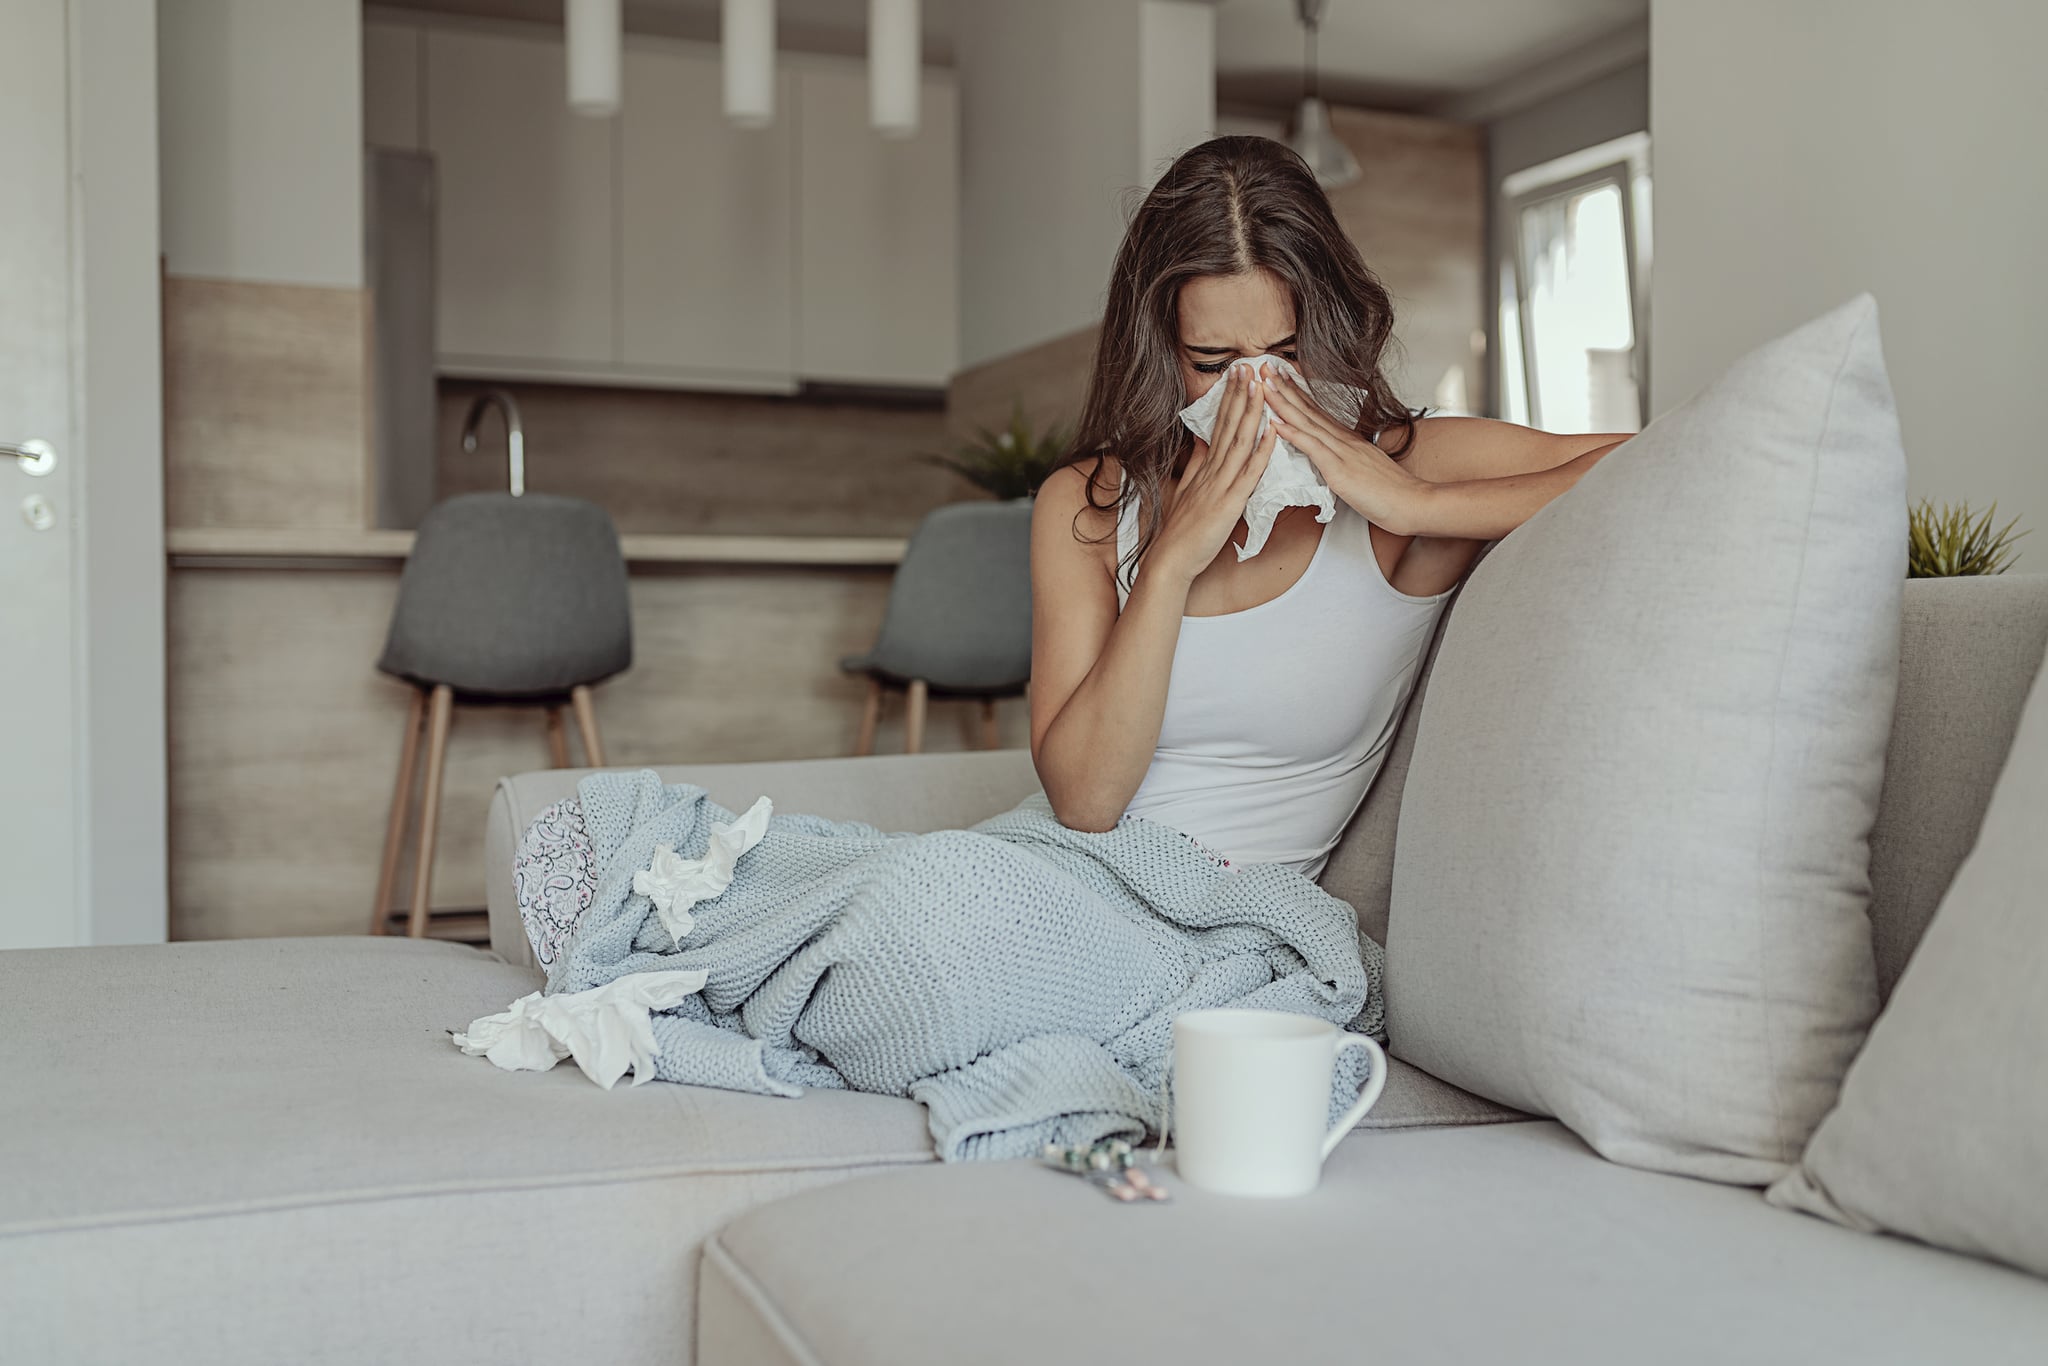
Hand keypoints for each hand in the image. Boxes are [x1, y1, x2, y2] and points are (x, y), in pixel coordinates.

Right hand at [1151, 365, 1279, 582]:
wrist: (1172, 559)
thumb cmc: (1181, 530)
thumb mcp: (1187, 489)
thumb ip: (1196, 463)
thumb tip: (1202, 440)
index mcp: (1204, 467)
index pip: (1219, 425)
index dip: (1229, 398)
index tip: (1237, 374)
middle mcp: (1212, 470)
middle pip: (1228, 426)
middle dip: (1239, 394)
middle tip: (1248, 366)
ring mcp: (1220, 485)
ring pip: (1239, 442)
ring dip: (1251, 412)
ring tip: (1260, 386)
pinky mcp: (1229, 502)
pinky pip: (1249, 472)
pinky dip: (1261, 450)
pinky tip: (1271, 430)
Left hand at [1262, 370, 1428, 534]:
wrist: (1412, 501)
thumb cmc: (1391, 491)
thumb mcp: (1364, 468)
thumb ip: (1347, 458)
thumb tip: (1333, 456)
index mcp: (1347, 439)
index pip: (1316, 411)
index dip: (1296, 393)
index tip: (1280, 376)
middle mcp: (1342, 439)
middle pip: (1308, 409)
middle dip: (1284, 388)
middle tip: (1265, 367)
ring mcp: (1341, 452)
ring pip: (1307, 422)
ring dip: (1283, 403)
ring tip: (1264, 385)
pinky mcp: (1340, 470)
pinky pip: (1313, 448)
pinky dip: (1294, 433)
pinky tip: (1277, 422)